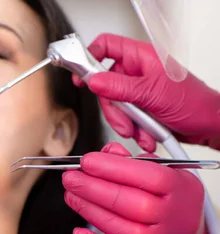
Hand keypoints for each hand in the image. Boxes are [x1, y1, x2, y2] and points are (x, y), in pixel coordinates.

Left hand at [62, 142, 207, 233]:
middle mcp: (175, 218)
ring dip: (90, 211)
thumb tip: (109, 152)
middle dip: (94, 189)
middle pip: (132, 203)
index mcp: (180, 189)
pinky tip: (79, 232)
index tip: (86, 162)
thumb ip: (136, 161)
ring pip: (122, 230)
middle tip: (70, 179)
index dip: (114, 168)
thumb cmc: (168, 201)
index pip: (149, 175)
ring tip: (71, 196)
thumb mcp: (164, 173)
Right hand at [73, 33, 219, 151]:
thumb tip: (94, 81)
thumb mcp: (152, 93)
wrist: (208, 126)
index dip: (89, 57)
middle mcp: (137, 72)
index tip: (79, 75)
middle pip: (105, 84)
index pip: (107, 46)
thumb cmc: (194, 103)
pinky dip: (131, 129)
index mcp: (141, 57)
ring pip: (113, 105)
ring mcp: (137, 91)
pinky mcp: (139, 108)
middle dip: (113, 107)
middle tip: (123, 117)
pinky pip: (123, 118)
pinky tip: (144, 133)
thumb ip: (119, 87)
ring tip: (138, 130)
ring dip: (123, 122)